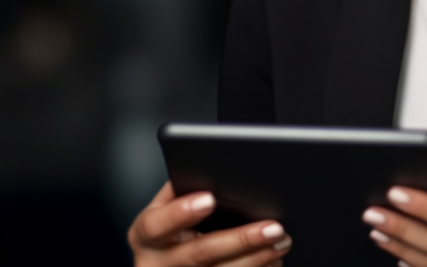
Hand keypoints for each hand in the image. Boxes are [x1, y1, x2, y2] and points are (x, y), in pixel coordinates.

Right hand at [128, 180, 291, 265]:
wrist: (165, 266)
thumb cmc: (170, 229)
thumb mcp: (165, 211)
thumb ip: (182, 190)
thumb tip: (214, 168)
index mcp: (144, 236)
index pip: (156, 224)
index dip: (181, 212)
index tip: (209, 198)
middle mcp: (156, 264)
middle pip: (200, 253)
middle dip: (240, 239)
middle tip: (273, 226)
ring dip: (257, 258)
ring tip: (282, 240)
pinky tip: (273, 261)